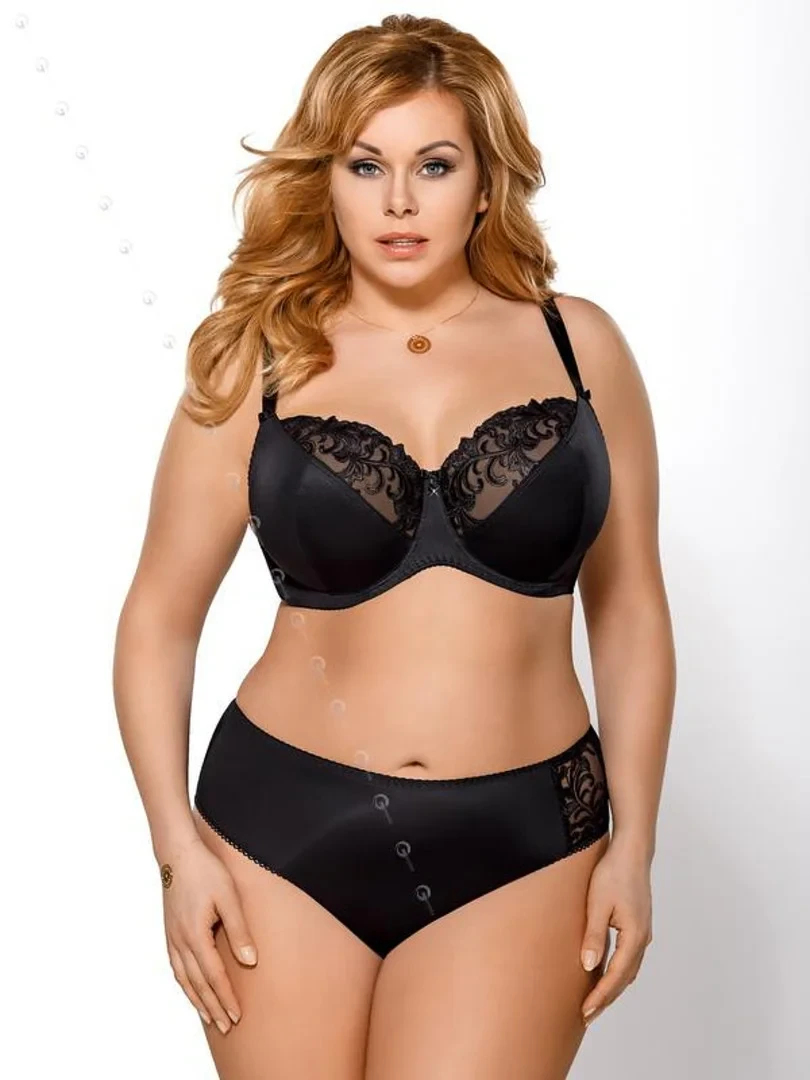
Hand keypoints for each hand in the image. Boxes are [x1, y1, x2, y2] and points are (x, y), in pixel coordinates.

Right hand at [161, 834, 257, 1034]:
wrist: (178, 854)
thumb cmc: (207, 871)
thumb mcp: (229, 897)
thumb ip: (239, 930)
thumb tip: (250, 961)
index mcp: (196, 935)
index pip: (214, 976)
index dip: (226, 997)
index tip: (237, 1016)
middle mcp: (180, 941)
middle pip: (198, 984)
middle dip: (212, 1007)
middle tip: (226, 1027)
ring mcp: (172, 938)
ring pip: (184, 979)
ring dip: (197, 1000)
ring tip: (209, 1018)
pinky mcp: (169, 932)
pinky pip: (175, 967)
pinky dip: (184, 984)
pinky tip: (191, 989)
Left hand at [579, 837, 652, 1026]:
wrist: (631, 852)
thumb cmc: (614, 873)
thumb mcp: (598, 905)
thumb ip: (594, 936)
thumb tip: (589, 966)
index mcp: (634, 936)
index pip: (616, 976)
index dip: (601, 996)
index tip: (586, 1011)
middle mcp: (642, 938)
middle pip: (625, 978)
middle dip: (606, 998)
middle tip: (587, 1015)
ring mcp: (642, 932)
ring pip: (628, 969)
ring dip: (612, 986)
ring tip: (594, 1000)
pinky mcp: (637, 925)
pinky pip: (628, 957)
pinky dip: (616, 971)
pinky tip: (603, 973)